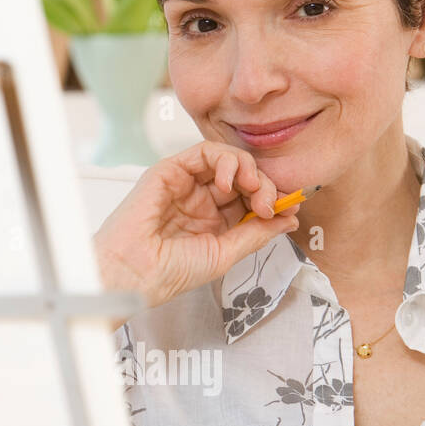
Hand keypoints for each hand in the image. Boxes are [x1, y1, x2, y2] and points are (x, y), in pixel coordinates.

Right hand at [92, 140, 300, 321]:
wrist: (135, 273)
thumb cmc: (169, 272)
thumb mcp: (225, 254)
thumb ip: (256, 233)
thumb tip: (289, 218)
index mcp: (213, 222)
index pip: (251, 200)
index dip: (272, 200)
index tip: (289, 209)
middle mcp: (201, 200)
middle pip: (244, 178)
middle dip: (264, 186)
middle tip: (271, 203)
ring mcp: (186, 184)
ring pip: (228, 160)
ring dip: (248, 169)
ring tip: (253, 188)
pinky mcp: (170, 170)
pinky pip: (204, 152)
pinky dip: (225, 160)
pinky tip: (231, 182)